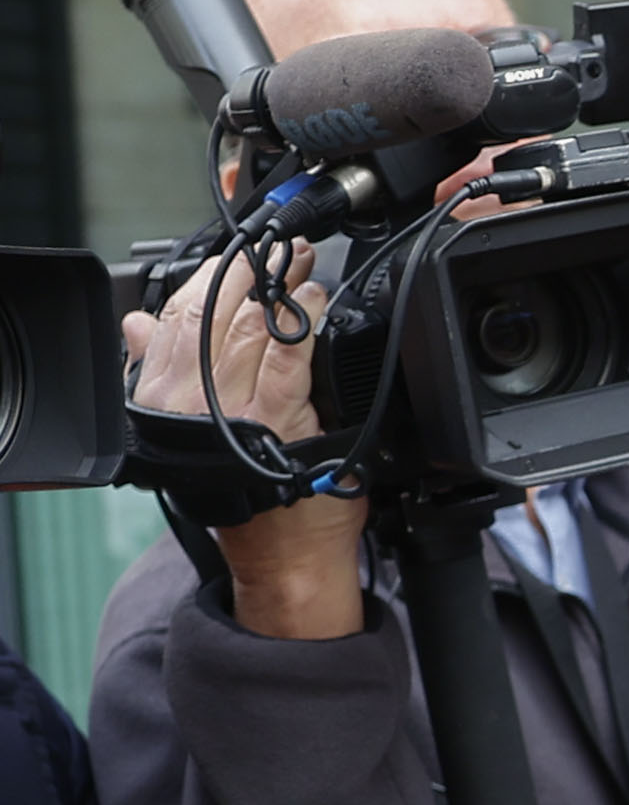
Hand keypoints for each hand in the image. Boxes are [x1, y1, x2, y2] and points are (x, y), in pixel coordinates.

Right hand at [124, 248, 367, 638]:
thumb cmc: (241, 492)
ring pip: (249, 332)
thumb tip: (136, 324)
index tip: (236, 253)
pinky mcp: (278, 422)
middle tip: (285, 249)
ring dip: (281, 293)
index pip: (174, 318)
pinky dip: (300, 327)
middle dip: (251, 275)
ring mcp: (232, 411)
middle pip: (214, 317)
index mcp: (159, 399)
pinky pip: (286, 361)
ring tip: (305, 269)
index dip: (208, 278)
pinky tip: (315, 303)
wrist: (282, 555)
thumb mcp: (184, 431)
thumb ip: (159, 373)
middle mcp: (188, 403)